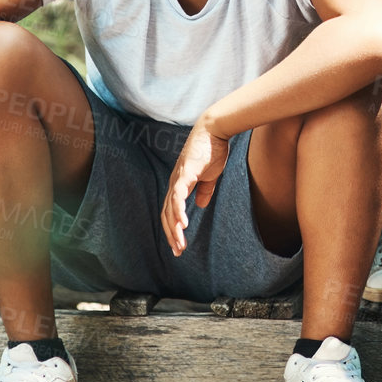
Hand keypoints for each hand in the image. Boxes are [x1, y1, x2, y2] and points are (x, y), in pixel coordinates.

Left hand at [161, 121, 230, 256]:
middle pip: (166, 214)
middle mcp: (175, 182)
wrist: (215, 129)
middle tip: (178, 252)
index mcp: (180, 184)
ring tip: (180, 244)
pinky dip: (178, 212)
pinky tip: (183, 225)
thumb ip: (204, 190)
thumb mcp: (209, 175)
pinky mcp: (185, 173)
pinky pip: (178, 197)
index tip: (179, 245)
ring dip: (174, 229)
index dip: (173, 228)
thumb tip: (200, 205)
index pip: (171, 211)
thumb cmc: (212, 149)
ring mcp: (178, 178)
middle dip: (171, 235)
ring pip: (170, 209)